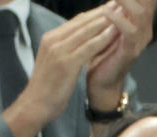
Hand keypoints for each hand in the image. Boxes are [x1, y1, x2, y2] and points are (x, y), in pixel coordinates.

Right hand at [5, 9, 115, 136]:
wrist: (34, 106)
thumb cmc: (46, 88)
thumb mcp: (53, 62)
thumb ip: (64, 48)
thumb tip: (78, 38)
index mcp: (50, 39)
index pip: (76, 21)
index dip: (95, 13)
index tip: (111, 7)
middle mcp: (53, 41)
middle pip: (83, 22)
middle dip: (103, 12)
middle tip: (121, 3)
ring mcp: (59, 51)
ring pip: (87, 31)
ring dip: (106, 21)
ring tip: (122, 13)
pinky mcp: (66, 63)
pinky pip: (89, 47)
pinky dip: (103, 38)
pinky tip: (115, 32)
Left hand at [86, 0, 155, 103]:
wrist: (100, 82)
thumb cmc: (102, 53)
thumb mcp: (108, 26)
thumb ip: (113, 9)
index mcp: (139, 19)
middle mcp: (144, 27)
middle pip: (147, 1)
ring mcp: (139, 40)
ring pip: (140, 14)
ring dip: (126, 1)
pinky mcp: (131, 51)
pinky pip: (129, 32)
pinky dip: (118, 20)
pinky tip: (107, 12)